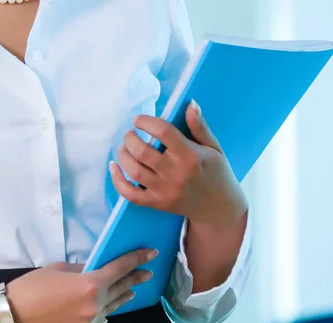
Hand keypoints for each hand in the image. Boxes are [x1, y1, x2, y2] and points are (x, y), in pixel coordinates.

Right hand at [5, 249, 156, 322]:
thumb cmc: (32, 287)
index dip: (137, 259)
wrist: (12, 317)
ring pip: (111, 308)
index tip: (151, 253)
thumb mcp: (58, 269)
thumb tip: (94, 269)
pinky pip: (97, 322)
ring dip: (121, 297)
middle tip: (147, 273)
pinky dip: (101, 313)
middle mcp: (95, 306)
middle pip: (121, 289)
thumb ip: (81, 270)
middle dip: (135, 279)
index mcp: (90, 285)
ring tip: (131, 291)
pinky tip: (103, 310)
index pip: (120, 269)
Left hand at [110, 100, 246, 230]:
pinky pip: (130, 194)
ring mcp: (164, 190)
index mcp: (190, 155)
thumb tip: (190, 104)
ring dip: (123, 155)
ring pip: (133, 170)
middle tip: (130, 134)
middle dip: (130, 138)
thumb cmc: (216, 173)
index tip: (138, 119)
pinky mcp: (156, 203)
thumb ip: (199, 126)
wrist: (217, 208)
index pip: (163, 132)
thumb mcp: (213, 148)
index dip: (146, 122)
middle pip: (142, 151)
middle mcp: (175, 173)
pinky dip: (117, 181)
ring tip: (124, 148)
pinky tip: (114, 168)